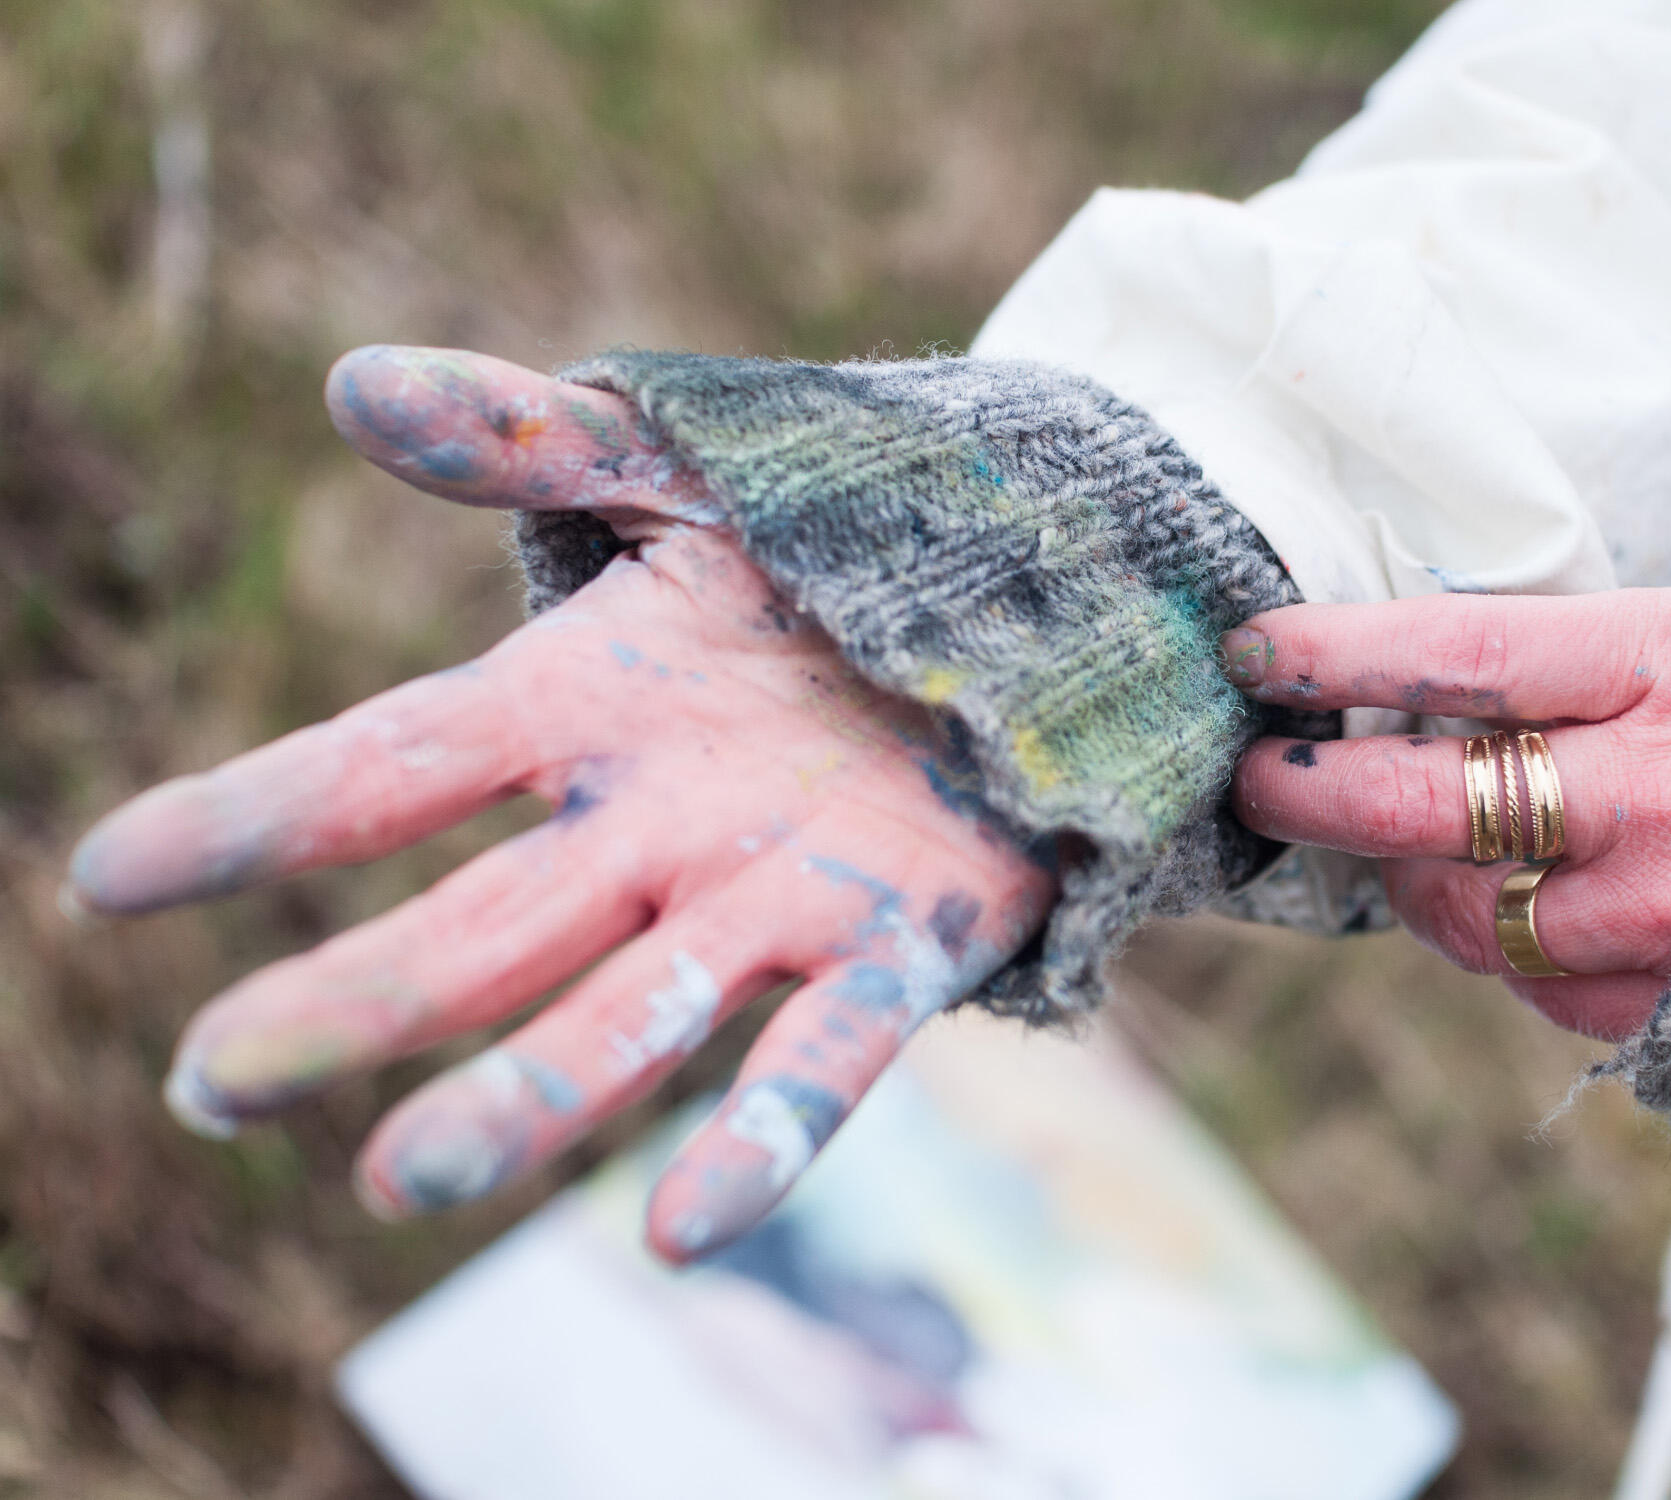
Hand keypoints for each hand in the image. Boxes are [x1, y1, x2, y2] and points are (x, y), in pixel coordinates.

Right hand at [64, 347, 1053, 1261]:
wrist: (1030, 602)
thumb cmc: (826, 552)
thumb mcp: (682, 480)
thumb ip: (531, 441)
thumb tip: (353, 384)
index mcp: (583, 713)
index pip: (388, 769)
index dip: (251, 818)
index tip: (107, 878)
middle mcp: (651, 834)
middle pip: (478, 932)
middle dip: (351, 1007)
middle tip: (215, 1086)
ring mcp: (768, 903)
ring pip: (624, 1020)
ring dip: (520, 1100)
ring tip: (407, 1180)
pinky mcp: (897, 951)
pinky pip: (820, 1065)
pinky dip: (758, 1146)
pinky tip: (687, 1232)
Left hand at [1221, 579, 1670, 1040]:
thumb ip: (1585, 654)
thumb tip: (1421, 682)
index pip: (1467, 658)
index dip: (1341, 656)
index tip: (1255, 650)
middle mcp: (1668, 800)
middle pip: (1429, 805)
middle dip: (1313, 793)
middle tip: (1256, 779)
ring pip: (1463, 912)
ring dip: (1411, 874)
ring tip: (1411, 836)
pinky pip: (1532, 983)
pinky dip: (1498, 941)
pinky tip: (1512, 898)